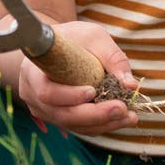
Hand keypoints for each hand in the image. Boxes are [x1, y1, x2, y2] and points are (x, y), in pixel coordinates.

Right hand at [18, 21, 138, 134]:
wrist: (60, 45)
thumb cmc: (74, 37)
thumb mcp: (94, 37)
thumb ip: (113, 59)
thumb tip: (131, 85)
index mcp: (33, 72)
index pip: (47, 92)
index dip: (68, 96)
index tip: (92, 91)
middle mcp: (33, 96)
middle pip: (62, 115)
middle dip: (94, 115)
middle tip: (122, 109)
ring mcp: (44, 110)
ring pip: (73, 124)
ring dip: (103, 124)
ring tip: (129, 117)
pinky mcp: (57, 117)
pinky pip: (78, 126)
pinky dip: (100, 125)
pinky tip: (121, 119)